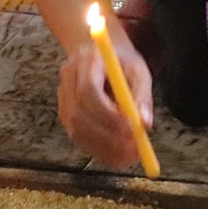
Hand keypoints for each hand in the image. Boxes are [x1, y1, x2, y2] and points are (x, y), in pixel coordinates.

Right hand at [56, 26, 156, 168]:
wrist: (97, 52)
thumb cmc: (121, 61)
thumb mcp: (138, 70)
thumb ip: (142, 96)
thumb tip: (145, 124)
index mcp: (86, 62)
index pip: (88, 91)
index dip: (108, 114)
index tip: (131, 129)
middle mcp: (68, 79)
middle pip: (79, 114)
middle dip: (107, 136)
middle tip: (133, 149)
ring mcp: (62, 98)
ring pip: (76, 129)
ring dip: (103, 147)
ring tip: (130, 155)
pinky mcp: (64, 113)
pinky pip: (78, 137)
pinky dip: (98, 150)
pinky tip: (118, 155)